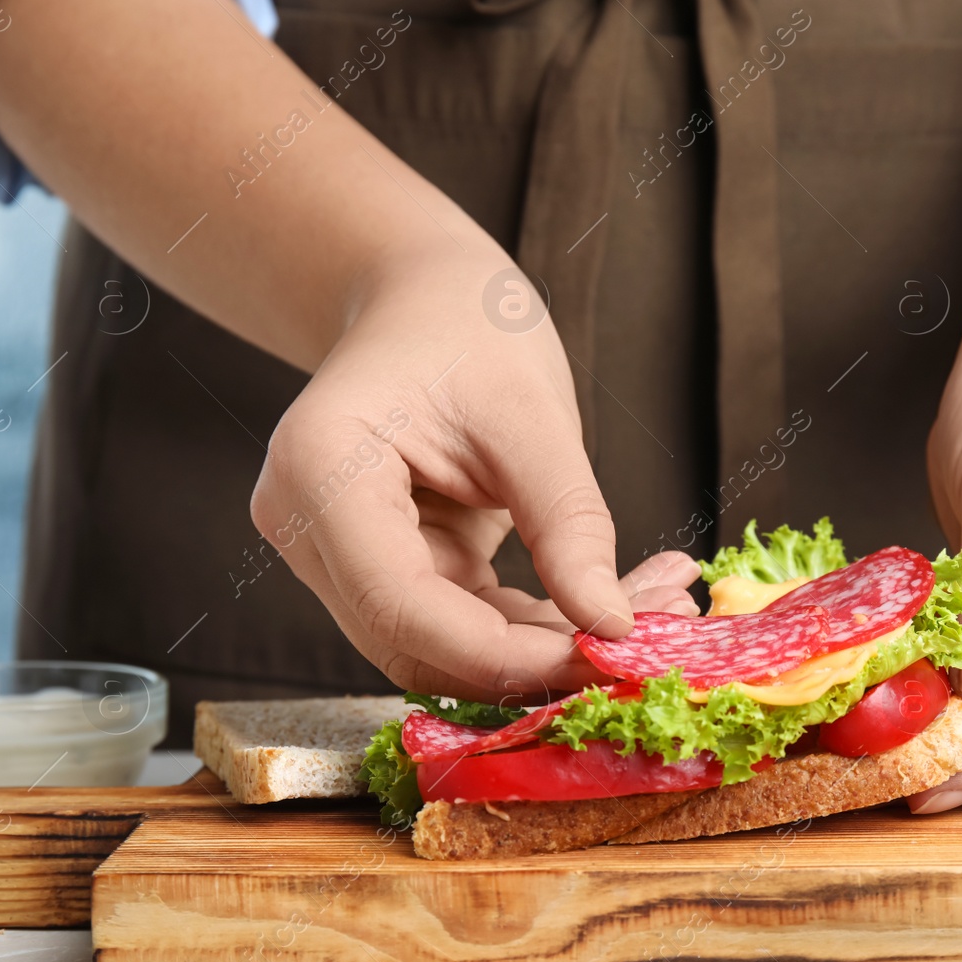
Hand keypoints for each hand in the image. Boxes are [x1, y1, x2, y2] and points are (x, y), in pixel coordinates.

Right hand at [250, 248, 697, 702]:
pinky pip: (460, 625)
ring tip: (653, 614)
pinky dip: (533, 628)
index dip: (500, 654)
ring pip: (442, 649)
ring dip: (543, 652)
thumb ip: (568, 524)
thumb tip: (612, 625)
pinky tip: (609, 606)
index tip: (602, 657)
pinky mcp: (382, 569)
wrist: (423, 298)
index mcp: (321, 471)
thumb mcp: (533, 415)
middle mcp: (308, 527)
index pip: (400, 605)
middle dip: (533, 663)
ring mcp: (337, 556)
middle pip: (416, 644)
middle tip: (646, 649)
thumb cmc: (468, 325)